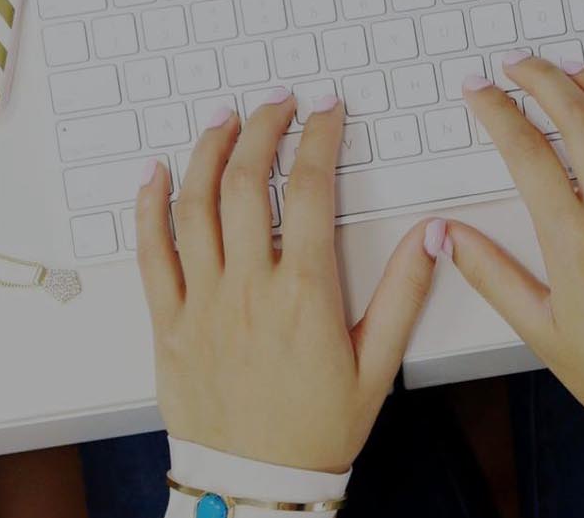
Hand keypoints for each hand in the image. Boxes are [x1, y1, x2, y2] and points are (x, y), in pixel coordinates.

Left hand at [135, 89, 440, 473]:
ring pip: (195, 205)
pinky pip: (151, 252)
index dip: (319, 138)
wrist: (256, 484)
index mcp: (304, 293)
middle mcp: (248, 288)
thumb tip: (434, 234)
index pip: (310, 190)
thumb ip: (405, 292)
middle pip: (246, 182)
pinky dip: (149, 206)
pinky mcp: (168, 322)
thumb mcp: (378, 365)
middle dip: (262, 129)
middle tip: (277, 103)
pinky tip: (156, 174)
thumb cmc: (316, 430)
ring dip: (207, 151)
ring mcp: (202, 302)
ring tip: (224, 119)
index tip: (327, 110)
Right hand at [445, 56, 583, 461]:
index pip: (527, 155)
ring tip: (573, 68)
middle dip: (544, 79)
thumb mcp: (541, 332)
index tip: (480, 90)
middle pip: (581, 121)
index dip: (498, 111)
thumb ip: (492, 274)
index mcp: (575, 245)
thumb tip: (448, 235)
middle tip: (520, 64)